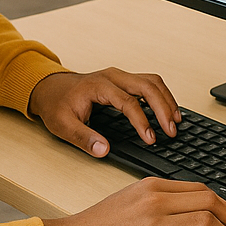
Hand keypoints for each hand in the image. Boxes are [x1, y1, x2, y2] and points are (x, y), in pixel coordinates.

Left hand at [28, 68, 180, 157]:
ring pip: (152, 81)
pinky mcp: (123, 80)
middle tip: (171, 130)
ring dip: (166, 100)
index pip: (128, 102)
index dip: (142, 121)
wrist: (49, 87)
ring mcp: (120, 76)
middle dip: (163, 108)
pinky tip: (168, 110)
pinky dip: (162, 95)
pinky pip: (149, 83)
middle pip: (147, 86)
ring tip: (176, 120)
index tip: (151, 138)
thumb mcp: (62, 125)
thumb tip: (104, 150)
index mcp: (99, 86)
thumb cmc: (56, 104)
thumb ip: (83, 138)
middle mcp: (113, 76)